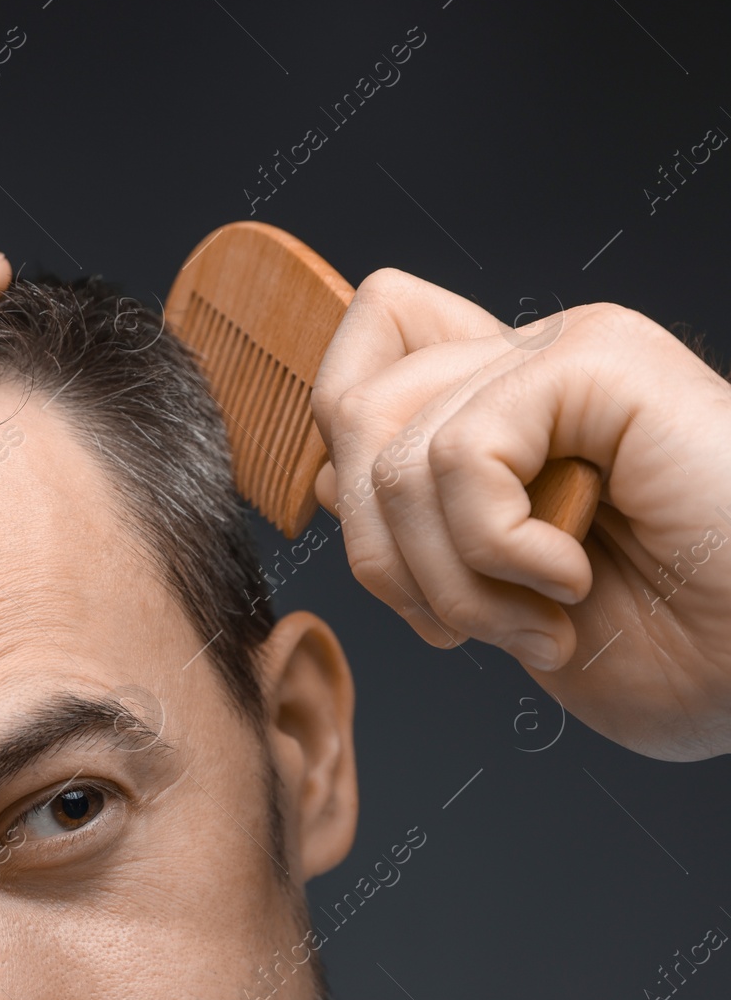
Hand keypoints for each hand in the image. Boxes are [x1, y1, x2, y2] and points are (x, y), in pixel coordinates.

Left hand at [309, 269, 730, 758]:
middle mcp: (524, 366)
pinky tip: (570, 577)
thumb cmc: (680, 647)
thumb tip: (319, 471)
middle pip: (347, 411)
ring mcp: (562, 353)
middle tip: (473, 626)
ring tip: (539, 618)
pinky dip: (495, 546)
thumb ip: (414, 525)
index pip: (358, 358)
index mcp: (502, 411)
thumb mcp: (497, 598)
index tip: (404, 571)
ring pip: (391, 448)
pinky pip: (459, 450)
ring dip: (451, 575)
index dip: (338, 462)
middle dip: (380, 552)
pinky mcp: (598, 360)